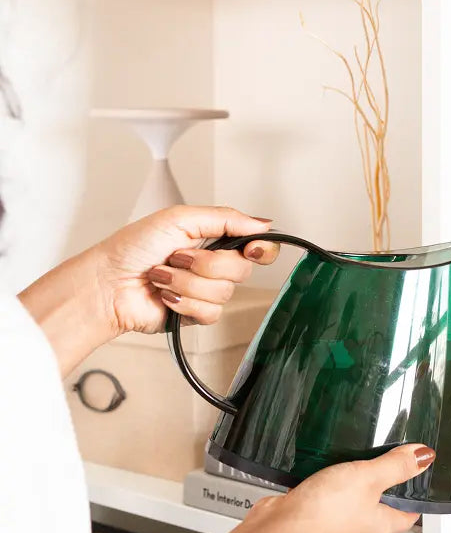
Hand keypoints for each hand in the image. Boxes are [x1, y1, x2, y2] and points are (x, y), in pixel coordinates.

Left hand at [95, 205, 279, 336]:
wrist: (107, 283)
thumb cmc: (132, 247)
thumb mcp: (179, 218)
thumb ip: (225, 218)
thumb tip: (262, 223)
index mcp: (213, 238)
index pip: (257, 245)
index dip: (262, 249)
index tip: (251, 249)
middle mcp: (213, 265)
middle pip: (242, 270)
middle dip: (206, 263)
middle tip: (178, 257)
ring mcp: (204, 291)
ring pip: (224, 293)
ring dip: (187, 283)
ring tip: (162, 276)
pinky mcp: (195, 314)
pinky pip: (211, 313)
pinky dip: (184, 302)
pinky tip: (165, 296)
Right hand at [247, 444, 435, 532]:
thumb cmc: (325, 515)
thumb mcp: (369, 478)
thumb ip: (396, 466)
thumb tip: (423, 457)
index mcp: (380, 527)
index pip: (407, 516)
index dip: (413, 501)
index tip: (415, 487)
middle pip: (377, 515)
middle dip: (378, 496)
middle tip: (379, 473)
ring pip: (348, 513)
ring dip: (347, 497)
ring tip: (345, 473)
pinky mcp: (309, 528)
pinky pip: (321, 511)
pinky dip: (321, 498)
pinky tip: (315, 482)